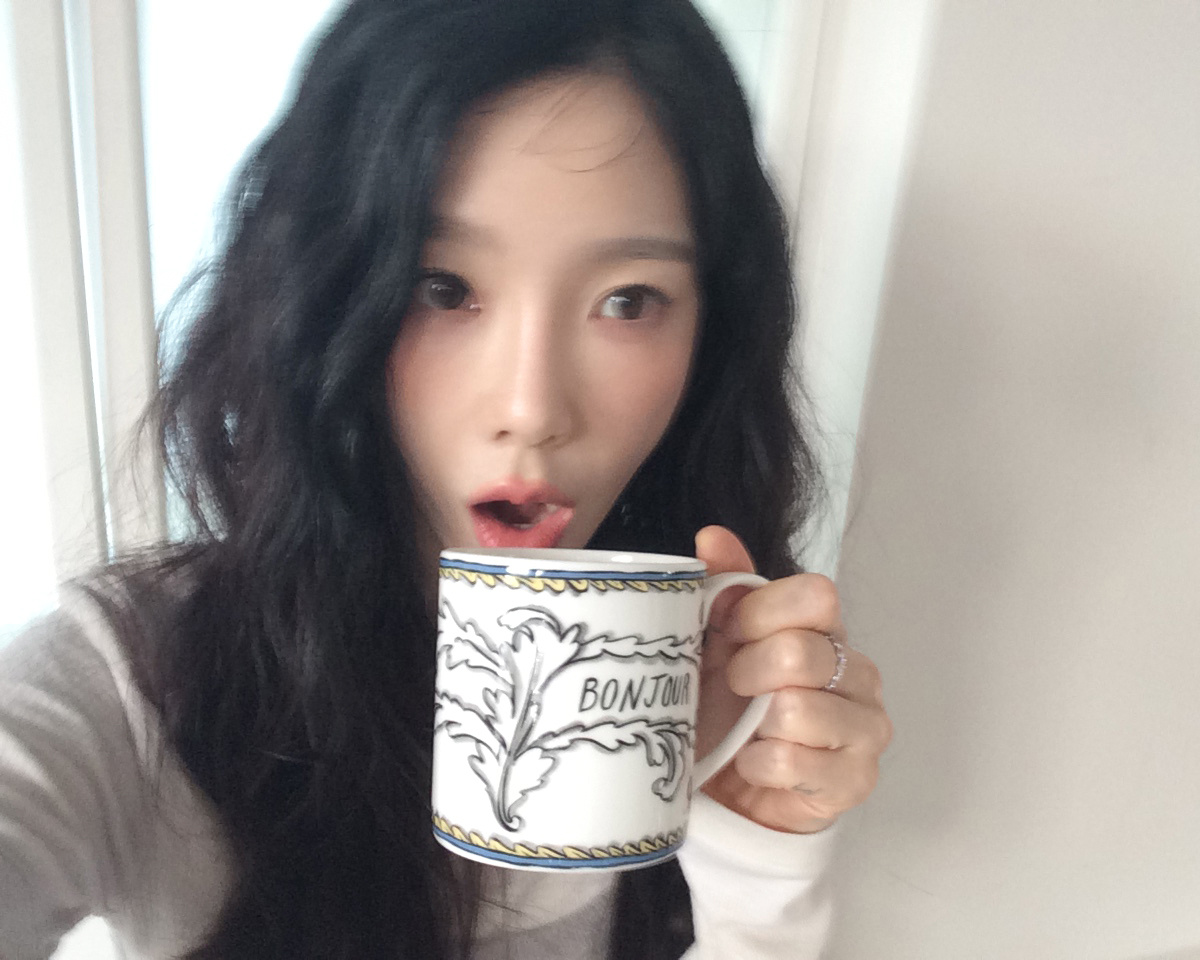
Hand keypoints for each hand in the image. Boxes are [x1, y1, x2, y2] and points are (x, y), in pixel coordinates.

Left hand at [694, 525, 890, 833]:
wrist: (734, 788)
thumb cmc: (730, 706)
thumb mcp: (719, 641)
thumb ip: (725, 585)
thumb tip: (713, 536)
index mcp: (829, 629)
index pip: (816, 595)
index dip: (759, 612)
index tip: (728, 633)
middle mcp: (859, 672)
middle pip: (800, 654)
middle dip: (747, 672)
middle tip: (734, 689)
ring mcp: (866, 728)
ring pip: (797, 711)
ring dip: (753, 725)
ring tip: (748, 730)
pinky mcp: (855, 780)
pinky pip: (792, 763)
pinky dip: (757, 765)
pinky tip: (755, 763)